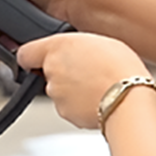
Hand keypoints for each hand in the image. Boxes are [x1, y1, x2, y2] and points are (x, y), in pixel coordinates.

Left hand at [15, 33, 149, 130]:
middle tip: (89, 72)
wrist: (130, 99)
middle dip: (64, 74)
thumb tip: (74, 54)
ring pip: (60, 92)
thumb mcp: (100, 41)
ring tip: (99, 86)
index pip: (25, 53)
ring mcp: (56, 95)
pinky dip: (81, 105)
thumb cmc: (121, 68)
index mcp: (57, 47)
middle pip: (48, 73)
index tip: (36, 60)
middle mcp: (51, 71)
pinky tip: (99, 99)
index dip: (33, 57)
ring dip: (74, 90)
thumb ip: (77, 47)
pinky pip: (71, 108)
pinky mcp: (65, 114)